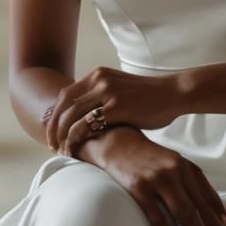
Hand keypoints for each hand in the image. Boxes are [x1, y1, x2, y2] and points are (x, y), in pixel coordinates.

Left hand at [43, 66, 183, 157]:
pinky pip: (86, 124)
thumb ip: (103, 97)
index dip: (56, 115)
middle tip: (52, 146)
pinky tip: (76, 150)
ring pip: (71, 116)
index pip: (66, 95)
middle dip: (54, 128)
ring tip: (62, 151)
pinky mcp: (116, 106)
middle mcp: (99, 79)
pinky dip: (76, 138)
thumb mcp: (120, 90)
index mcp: (98, 74)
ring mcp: (107, 92)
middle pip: (64, 105)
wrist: (173, 94)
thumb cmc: (149, 98)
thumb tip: (87, 117)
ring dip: (62, 136)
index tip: (53, 133)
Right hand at [80, 127, 225, 225]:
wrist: (116, 142)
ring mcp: (158, 180)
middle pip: (199, 212)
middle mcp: (176, 172)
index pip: (208, 201)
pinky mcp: (139, 188)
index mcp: (186, 167)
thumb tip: (218, 216)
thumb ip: (195, 184)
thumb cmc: (148, 158)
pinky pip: (158, 220)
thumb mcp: (175, 164)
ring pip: (183, 217)